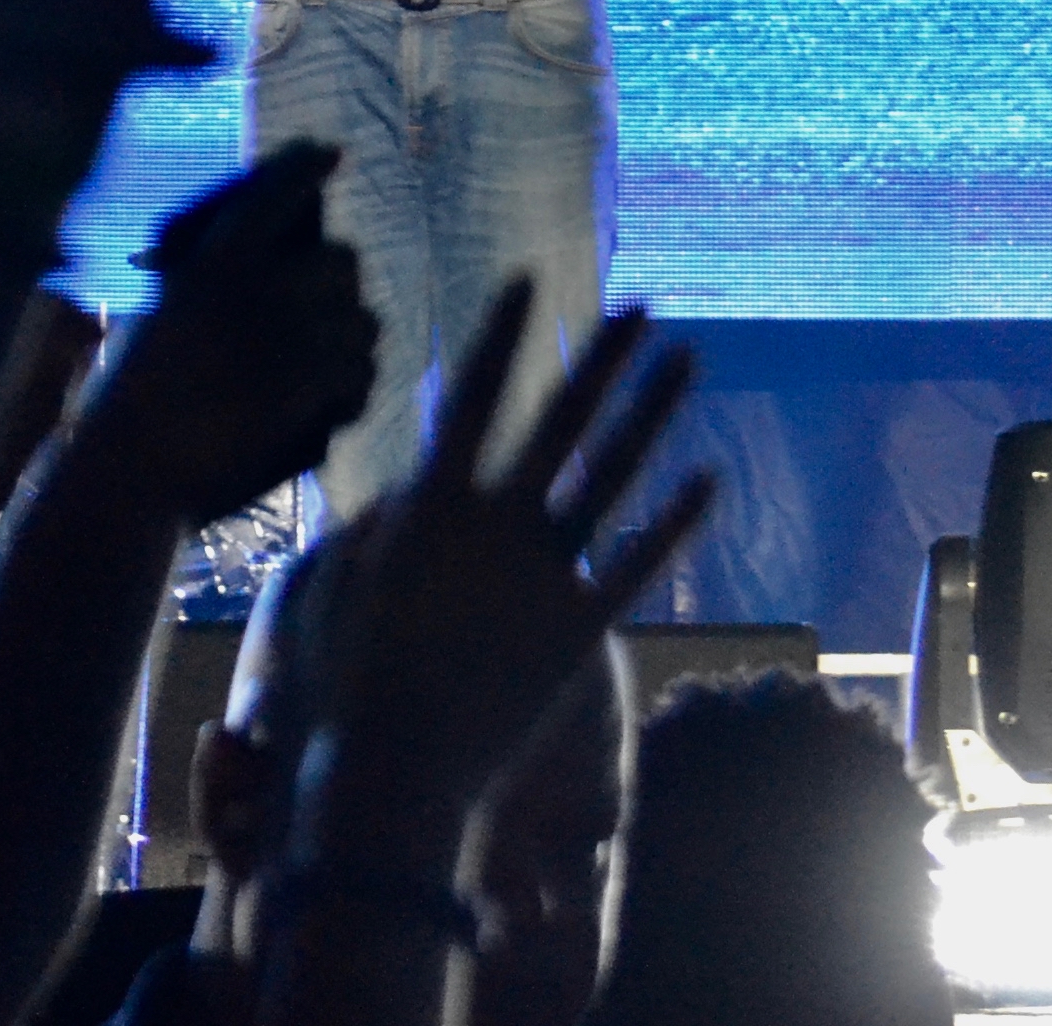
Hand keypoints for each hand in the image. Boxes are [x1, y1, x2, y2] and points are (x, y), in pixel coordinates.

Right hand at [92, 144, 378, 518]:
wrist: (131, 473)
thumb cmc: (122, 402)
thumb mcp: (153, 322)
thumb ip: (199, 291)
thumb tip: (238, 275)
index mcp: (208, 265)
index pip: (272, 195)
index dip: (306, 169)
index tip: (332, 154)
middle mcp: (257, 291)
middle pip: (340, 261)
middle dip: (340, 282)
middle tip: (328, 306)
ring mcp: (289, 341)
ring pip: (361, 323)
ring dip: (351, 341)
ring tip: (329, 366)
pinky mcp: (310, 392)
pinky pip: (360, 377)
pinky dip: (352, 390)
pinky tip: (331, 406)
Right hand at [299, 284, 712, 848]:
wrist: (397, 770)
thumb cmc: (351, 678)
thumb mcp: (341, 583)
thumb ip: (378, 529)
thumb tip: (403, 497)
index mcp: (433, 505)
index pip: (476, 397)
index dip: (503, 337)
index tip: (529, 282)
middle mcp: (498, 524)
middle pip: (563, 421)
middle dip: (603, 359)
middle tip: (641, 306)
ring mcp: (546, 574)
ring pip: (614, 475)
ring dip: (653, 414)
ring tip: (688, 360)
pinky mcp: (581, 627)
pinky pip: (639, 561)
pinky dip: (677, 521)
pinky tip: (709, 477)